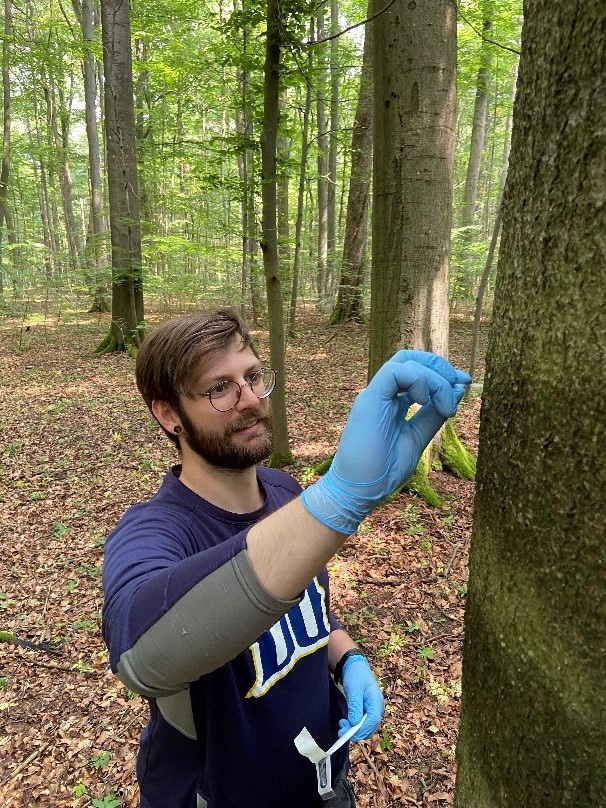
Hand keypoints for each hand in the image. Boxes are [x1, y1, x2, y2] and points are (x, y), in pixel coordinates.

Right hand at [301, 350, 470, 533]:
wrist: (358, 492)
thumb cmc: (382, 470)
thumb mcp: (417, 438)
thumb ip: (433, 416)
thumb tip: (456, 392)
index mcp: (392, 402)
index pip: (415, 372)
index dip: (441, 372)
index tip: (462, 384)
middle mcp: (382, 394)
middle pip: (409, 358)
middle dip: (438, 365)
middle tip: (458, 383)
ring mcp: (374, 395)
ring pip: (406, 362)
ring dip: (434, 378)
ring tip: (445, 407)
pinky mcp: (370, 400)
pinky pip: (395, 372)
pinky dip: (418, 380)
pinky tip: (425, 401)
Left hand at [338, 655, 383, 740]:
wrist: (355, 667)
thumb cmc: (355, 676)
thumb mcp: (354, 689)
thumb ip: (355, 706)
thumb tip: (355, 723)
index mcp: (376, 701)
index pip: (373, 721)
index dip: (362, 730)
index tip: (350, 734)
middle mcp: (377, 708)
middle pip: (370, 727)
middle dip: (357, 732)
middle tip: (341, 731)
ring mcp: (373, 710)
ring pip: (366, 727)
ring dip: (354, 730)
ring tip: (342, 725)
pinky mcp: (367, 711)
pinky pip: (362, 723)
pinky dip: (354, 725)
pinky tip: (345, 722)